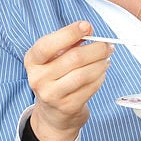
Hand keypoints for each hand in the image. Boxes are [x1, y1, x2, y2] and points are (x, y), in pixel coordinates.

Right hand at [24, 21, 112, 140]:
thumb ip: (68, 42)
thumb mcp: (53, 58)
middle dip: (96, 48)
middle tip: (107, 45)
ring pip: (84, 74)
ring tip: (106, 58)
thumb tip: (88, 29)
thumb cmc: (55, 78)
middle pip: (74, 58)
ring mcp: (52, 95)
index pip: (48, 44)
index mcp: (32, 60)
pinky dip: (100, 77)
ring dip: (101, 63)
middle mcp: (38, 78)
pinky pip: (90, 88)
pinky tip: (102, 72)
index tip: (87, 26)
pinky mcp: (68, 107)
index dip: (69, 33)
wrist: (53, 114)